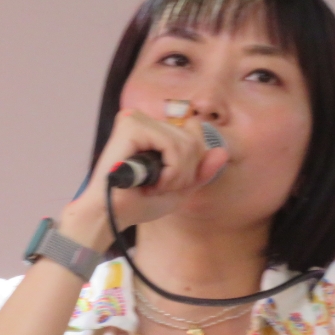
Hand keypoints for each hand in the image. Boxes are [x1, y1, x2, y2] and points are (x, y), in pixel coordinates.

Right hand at [62, 110, 228, 247]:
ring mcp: (137, 119)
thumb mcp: (180, 188)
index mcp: (154, 129)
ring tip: (156, 187)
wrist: (111, 215)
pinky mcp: (131, 126)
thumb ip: (202, 171)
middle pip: (194, 137)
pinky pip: (171, 144)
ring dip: (177, 174)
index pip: (195, 130)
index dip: (193, 162)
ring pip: (186, 142)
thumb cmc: (138, 203)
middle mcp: (145, 119)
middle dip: (186, 171)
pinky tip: (152, 183)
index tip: (172, 183)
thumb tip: (223, 152)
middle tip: (163, 188)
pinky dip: (170, 170)